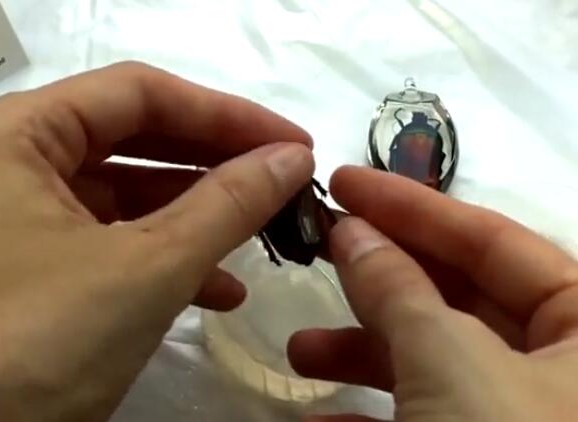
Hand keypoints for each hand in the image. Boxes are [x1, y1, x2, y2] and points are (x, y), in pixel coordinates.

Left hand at [0, 62, 313, 420]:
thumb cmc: (36, 346)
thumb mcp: (146, 269)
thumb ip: (227, 205)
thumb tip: (292, 159)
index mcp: (11, 138)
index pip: (137, 94)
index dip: (224, 113)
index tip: (290, 143)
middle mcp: (6, 166)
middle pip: (134, 139)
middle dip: (217, 162)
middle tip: (282, 178)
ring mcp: (16, 220)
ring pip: (127, 196)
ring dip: (200, 216)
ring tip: (264, 232)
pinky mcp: (32, 270)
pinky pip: (111, 242)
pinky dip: (167, 259)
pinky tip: (219, 288)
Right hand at [289, 166, 577, 420]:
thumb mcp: (451, 362)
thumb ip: (399, 291)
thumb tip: (351, 231)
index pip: (494, 241)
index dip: (413, 207)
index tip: (344, 182)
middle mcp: (561, 368)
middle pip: (456, 298)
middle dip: (379, 279)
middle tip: (322, 248)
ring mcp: (518, 416)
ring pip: (431, 361)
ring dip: (362, 353)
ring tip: (303, 351)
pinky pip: (423, 414)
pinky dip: (369, 413)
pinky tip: (321, 417)